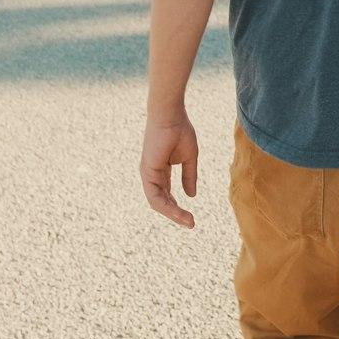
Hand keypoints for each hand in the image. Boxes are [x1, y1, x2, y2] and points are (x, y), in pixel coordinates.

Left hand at [140, 112, 198, 227]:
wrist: (171, 115)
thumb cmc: (180, 131)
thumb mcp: (189, 157)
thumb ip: (189, 176)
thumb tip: (191, 195)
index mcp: (161, 171)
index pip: (166, 195)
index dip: (178, 207)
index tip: (191, 217)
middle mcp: (152, 175)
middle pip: (161, 201)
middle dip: (176, 214)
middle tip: (191, 223)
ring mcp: (148, 174)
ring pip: (157, 202)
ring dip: (173, 214)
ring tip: (188, 221)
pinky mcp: (148, 172)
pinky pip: (155, 195)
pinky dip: (167, 205)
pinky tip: (179, 210)